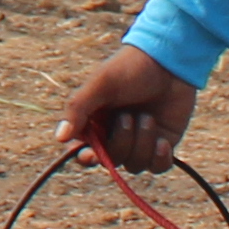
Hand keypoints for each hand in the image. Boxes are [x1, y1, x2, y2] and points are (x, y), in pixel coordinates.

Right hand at [56, 42, 197, 171]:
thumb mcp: (101, 84)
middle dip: (121, 142)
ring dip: (142, 143)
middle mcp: (115, 136)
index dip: (88, 157)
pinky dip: (159, 158)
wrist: (169, 61)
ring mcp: (139, 142)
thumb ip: (78, 109)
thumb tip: (59, 138)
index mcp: (94, 123)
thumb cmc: (130, 69)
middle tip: (128, 116)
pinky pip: (157, 167)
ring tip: (148, 117)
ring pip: (135, 165)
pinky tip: (162, 140)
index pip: (84, 153)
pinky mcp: (162, 144)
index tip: (93, 153)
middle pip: (112, 161)